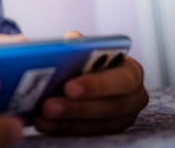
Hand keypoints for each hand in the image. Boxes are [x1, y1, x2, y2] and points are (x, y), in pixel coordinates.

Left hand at [34, 31, 148, 134]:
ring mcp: (123, 117)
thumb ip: (75, 43)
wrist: (84, 75)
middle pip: (110, 107)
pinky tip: (43, 122)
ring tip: (41, 114)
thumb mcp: (82, 47)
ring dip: (67, 121)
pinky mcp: (107, 130)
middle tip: (48, 105)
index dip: (97, 85)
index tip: (68, 86)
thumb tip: (68, 40)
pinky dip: (63, 128)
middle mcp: (133, 96)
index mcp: (131, 70)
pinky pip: (86, 134)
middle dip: (77, 107)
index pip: (122, 79)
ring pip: (97, 124)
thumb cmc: (85, 58)